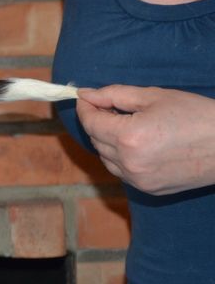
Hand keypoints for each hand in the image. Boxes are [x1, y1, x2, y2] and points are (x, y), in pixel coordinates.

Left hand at [77, 85, 214, 195]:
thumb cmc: (197, 115)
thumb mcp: (154, 96)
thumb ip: (114, 95)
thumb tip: (86, 94)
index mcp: (129, 137)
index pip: (91, 122)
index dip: (86, 108)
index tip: (86, 98)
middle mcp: (129, 162)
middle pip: (96, 140)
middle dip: (98, 122)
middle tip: (111, 107)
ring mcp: (138, 180)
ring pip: (106, 158)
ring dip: (108, 141)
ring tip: (128, 125)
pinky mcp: (149, 189)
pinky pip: (122, 171)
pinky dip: (121, 158)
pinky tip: (139, 144)